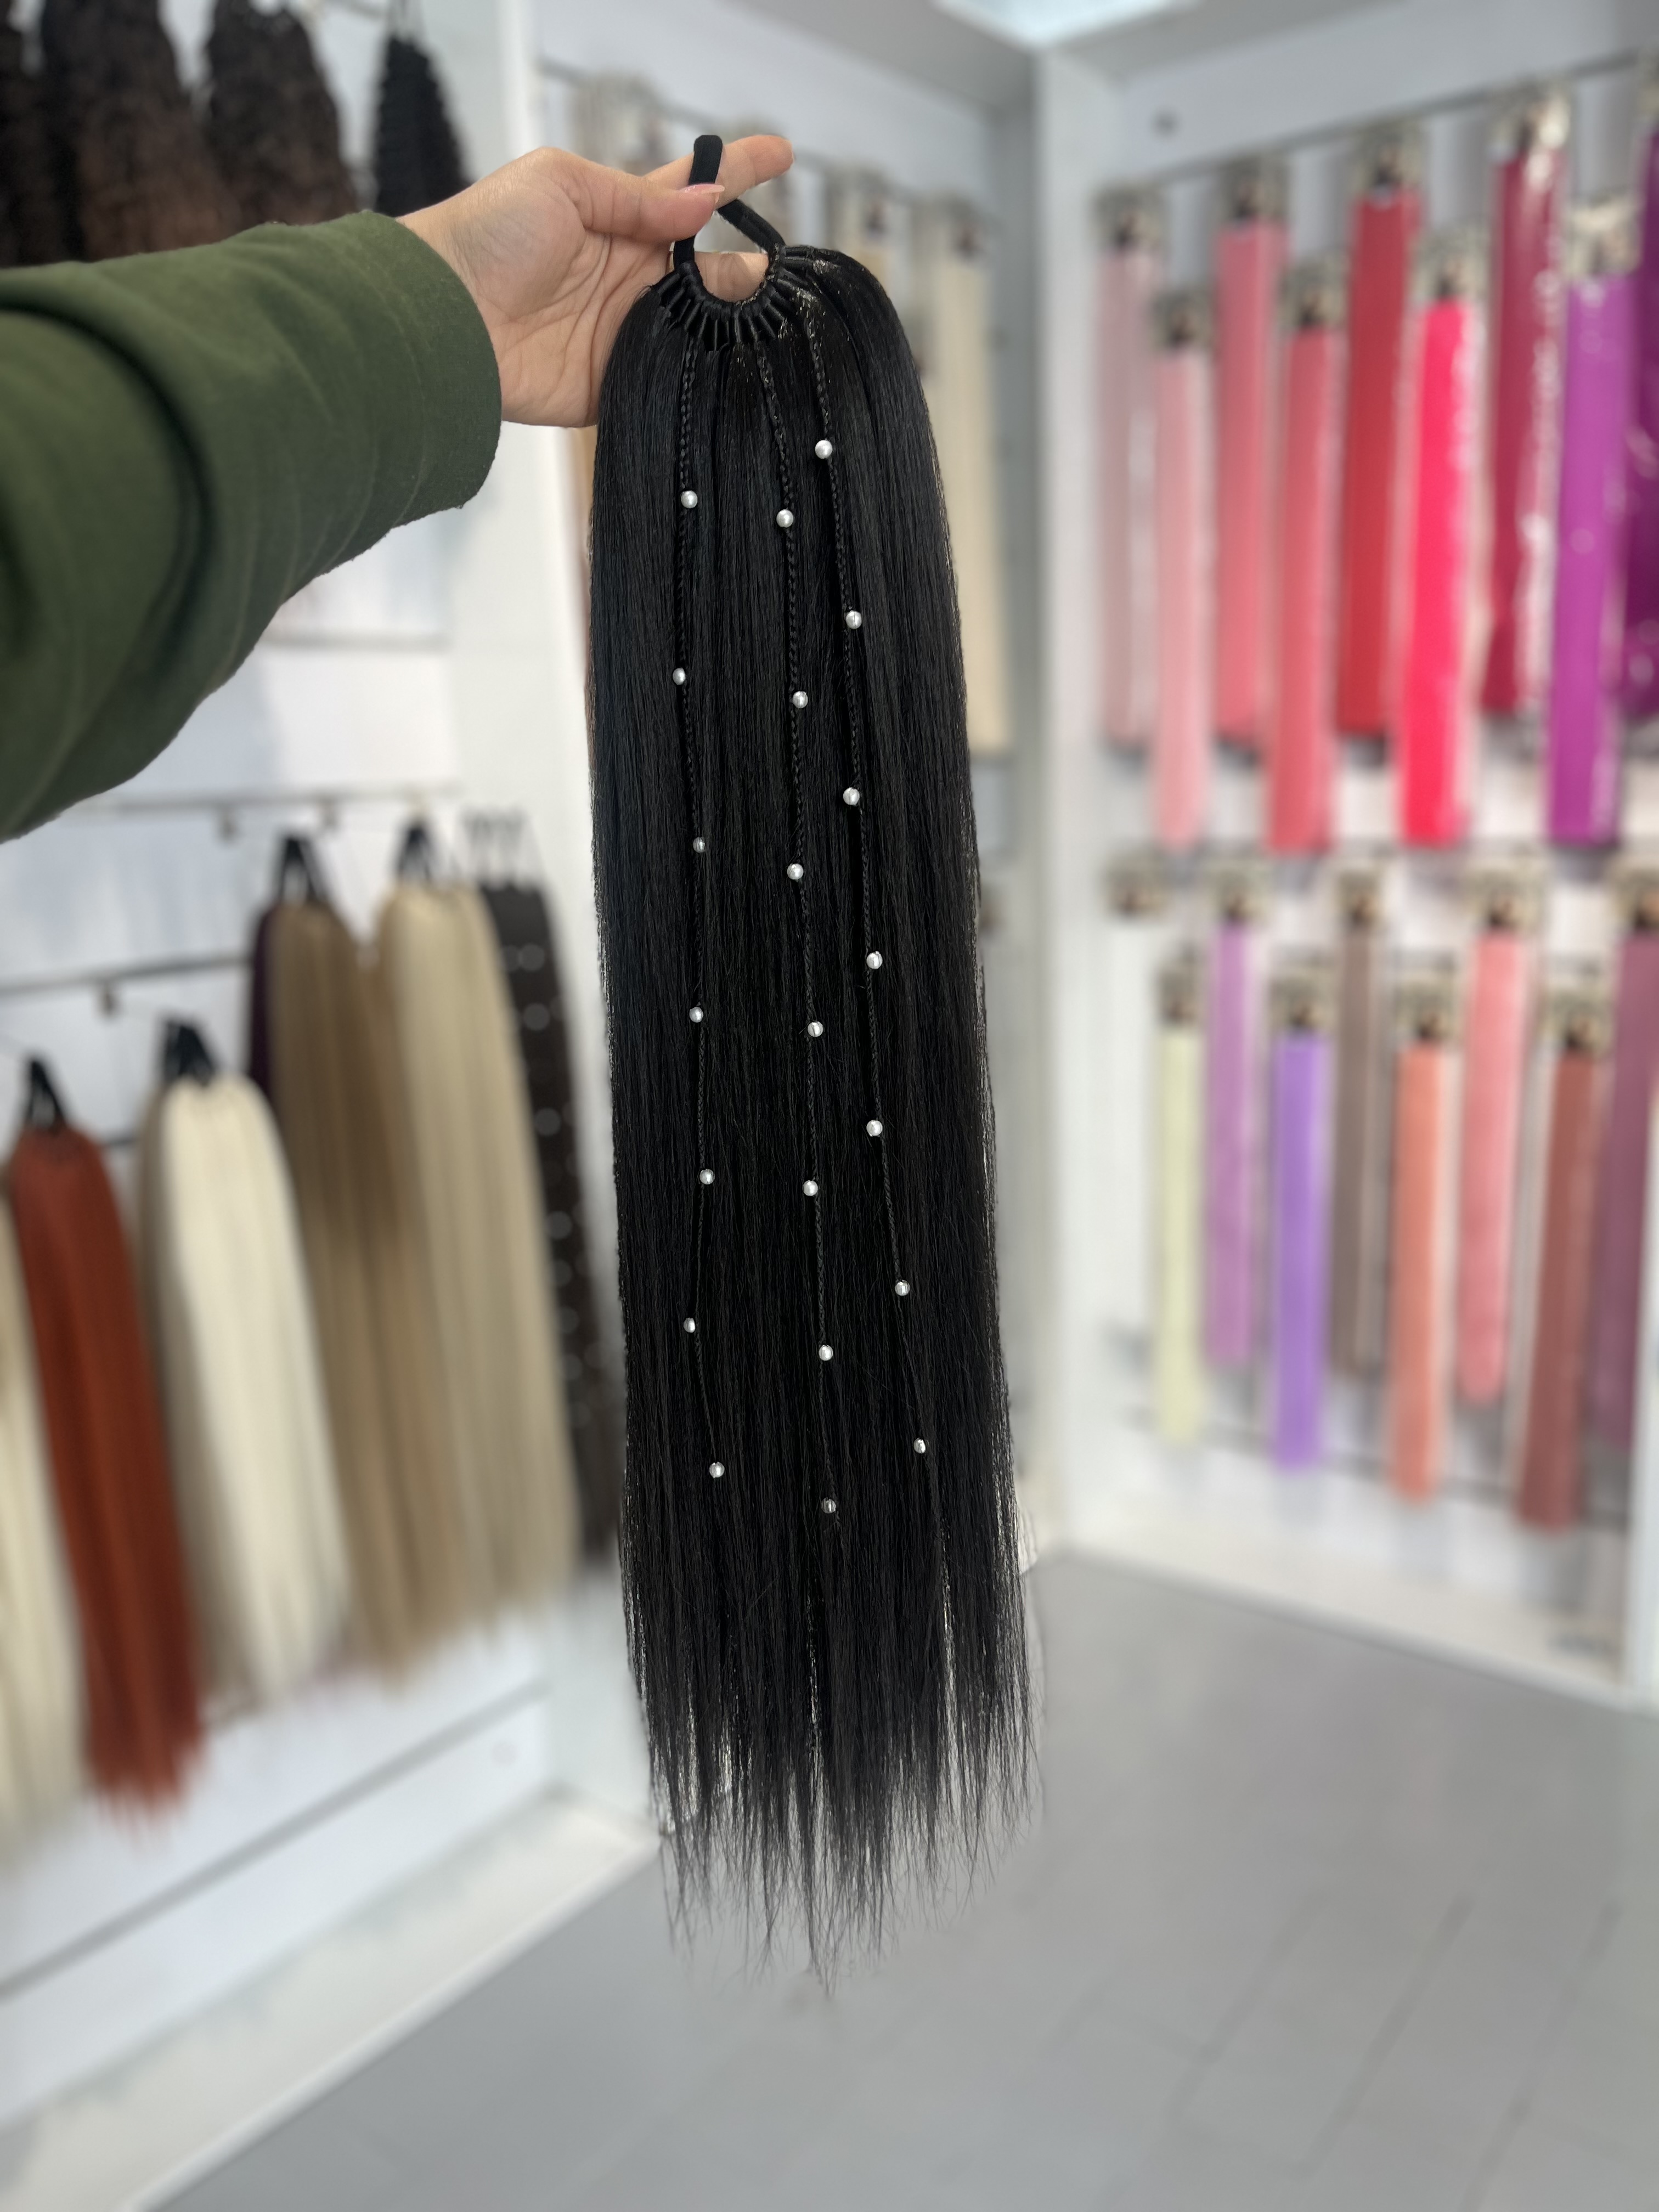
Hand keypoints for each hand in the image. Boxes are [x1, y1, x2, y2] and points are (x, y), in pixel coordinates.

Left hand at [399, 135, 791, 427]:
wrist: (444, 315)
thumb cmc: (487, 234)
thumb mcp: (561, 184)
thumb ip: (636, 198)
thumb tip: (703, 203)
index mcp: (619, 221)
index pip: (690, 194)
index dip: (737, 174)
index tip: (782, 154)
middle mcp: (631, 277)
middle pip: (709, 271)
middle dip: (751, 270)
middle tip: (784, 273)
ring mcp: (625, 332)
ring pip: (700, 330)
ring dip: (736, 323)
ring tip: (775, 319)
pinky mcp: (615, 383)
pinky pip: (671, 380)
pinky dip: (704, 376)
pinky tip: (736, 368)